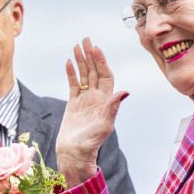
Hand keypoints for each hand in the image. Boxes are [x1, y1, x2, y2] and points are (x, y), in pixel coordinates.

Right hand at [55, 38, 128, 187]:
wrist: (74, 154)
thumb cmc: (90, 143)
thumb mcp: (104, 126)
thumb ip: (112, 108)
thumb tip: (125, 91)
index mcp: (106, 101)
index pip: (105, 76)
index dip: (101, 62)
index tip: (95, 49)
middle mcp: (96, 98)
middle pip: (94, 72)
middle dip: (90, 55)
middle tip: (86, 39)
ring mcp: (85, 100)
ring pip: (83, 76)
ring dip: (81, 61)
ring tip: (77, 46)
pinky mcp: (73, 104)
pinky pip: (73, 85)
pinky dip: (71, 73)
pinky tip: (69, 62)